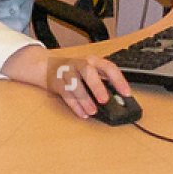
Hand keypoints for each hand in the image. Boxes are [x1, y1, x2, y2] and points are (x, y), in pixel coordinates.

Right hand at [2, 45, 130, 116]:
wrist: (46, 65)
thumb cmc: (73, 70)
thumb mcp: (89, 70)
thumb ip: (102, 80)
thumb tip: (117, 98)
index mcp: (92, 60)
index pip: (108, 67)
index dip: (119, 80)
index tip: (126, 93)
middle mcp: (80, 63)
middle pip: (89, 72)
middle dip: (97, 86)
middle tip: (105, 100)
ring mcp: (67, 72)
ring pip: (75, 84)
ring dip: (84, 99)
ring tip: (92, 111)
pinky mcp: (57, 82)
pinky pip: (66, 94)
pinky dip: (74, 105)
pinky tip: (82, 113)